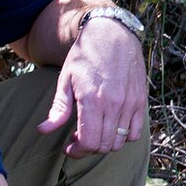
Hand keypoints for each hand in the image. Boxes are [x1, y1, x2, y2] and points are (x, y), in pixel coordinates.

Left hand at [37, 15, 147, 156]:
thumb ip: (58, 109)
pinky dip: (124, 136)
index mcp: (92, 100)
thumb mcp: (66, 80)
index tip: (70, 148)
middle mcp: (114, 104)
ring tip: (95, 131)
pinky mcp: (141, 101)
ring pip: (120, 142)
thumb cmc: (85, 56)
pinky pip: (135, 132)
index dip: (78, 151)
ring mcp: (131, 103)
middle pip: (104, 146)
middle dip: (89, 149)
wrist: (111, 34)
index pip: (89, 142)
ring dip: (106, 143)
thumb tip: (44, 130)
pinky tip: (112, 126)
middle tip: (79, 139)